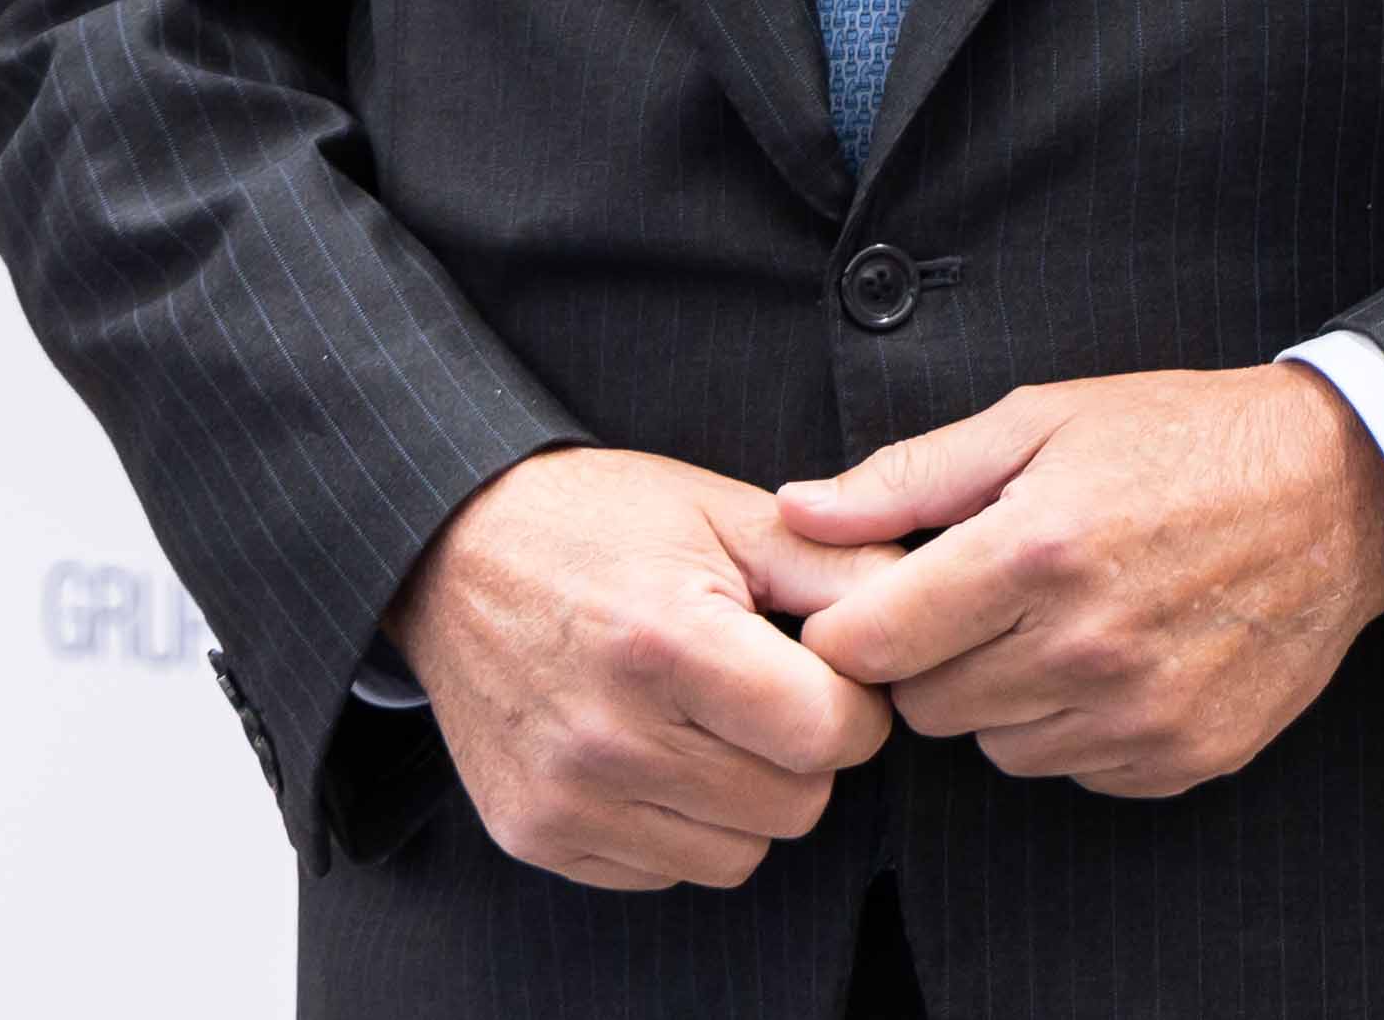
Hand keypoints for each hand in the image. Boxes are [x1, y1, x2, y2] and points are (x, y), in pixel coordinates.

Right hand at [388, 446, 899, 890]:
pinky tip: (655, 749)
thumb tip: (931, 608)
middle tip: (765, 687)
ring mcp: (564, 798)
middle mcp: (608, 735)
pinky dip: (682, 824)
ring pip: (739, 855)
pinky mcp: (533, 836)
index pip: (829, 735)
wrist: (451, 552)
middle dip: (806, 750)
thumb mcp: (727, 512)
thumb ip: (841, 563)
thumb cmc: (601, 522)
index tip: (828, 666)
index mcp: (666, 641)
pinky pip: (665, 872)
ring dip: (748, 797)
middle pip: (796, 803)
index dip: (855, 702)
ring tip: (708, 717)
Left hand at [779, 365, 1383, 797]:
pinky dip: (1079, 727)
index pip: (870, 647)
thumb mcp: (1042, 418)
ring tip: (1064, 619)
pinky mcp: (1183, 757)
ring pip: (997, 748)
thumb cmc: (1181, 438)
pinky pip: (1075, 770)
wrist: (1341, 488)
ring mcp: (1139, 712)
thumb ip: (909, 475)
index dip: (857, 626)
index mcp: (1036, 549)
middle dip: (936, 656)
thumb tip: (797, 511)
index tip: (882, 601)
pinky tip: (1122, 658)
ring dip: (1007, 696)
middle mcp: (1085, 645)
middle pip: (926, 708)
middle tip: (991, 596)